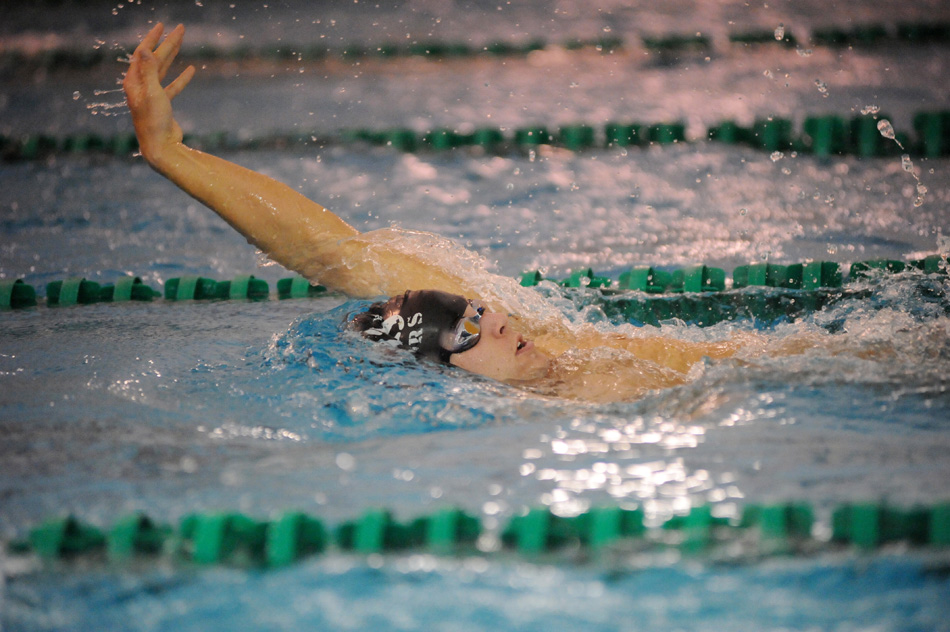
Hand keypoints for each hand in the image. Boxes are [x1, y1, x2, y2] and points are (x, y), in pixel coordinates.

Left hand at [123, 23, 194, 165]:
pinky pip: (172, 86)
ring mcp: (152, 95)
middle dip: (167, 43)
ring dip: (173, 56)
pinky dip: (181, 78)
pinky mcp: (163, 105)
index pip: (142, 53)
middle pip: (154, 58)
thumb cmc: (153, 121)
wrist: (161, 147)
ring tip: (182, 42)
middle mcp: (141, 86)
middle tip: (179, 29)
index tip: (163, 26)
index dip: (152, 38)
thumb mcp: (152, 93)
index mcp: (134, 81)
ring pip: (163, 70)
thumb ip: (149, 70)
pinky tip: (191, 70)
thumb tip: (144, 49)